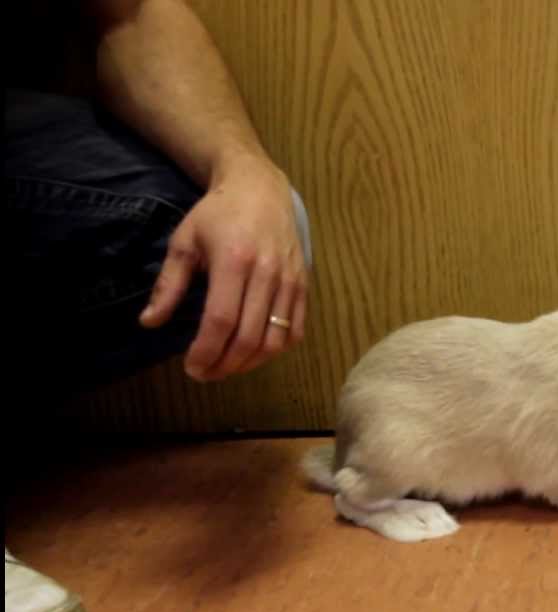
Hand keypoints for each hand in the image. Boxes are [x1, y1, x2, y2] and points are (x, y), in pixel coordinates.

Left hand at [139, 158, 307, 381]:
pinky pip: (296, 331)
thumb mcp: (184, 242)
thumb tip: (149, 322)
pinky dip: (276, 349)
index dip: (206, 352)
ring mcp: (290, 281)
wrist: (261, 188)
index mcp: (233, 261)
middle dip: (224, 364)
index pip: (221, 321)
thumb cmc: (217, 214)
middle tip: (205, 373)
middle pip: (249, 337)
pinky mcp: (304, 285)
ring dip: (250, 362)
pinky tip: (255, 351)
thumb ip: (169, 284)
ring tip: (228, 365)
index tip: (191, 368)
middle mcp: (267, 274)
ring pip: (275, 340)